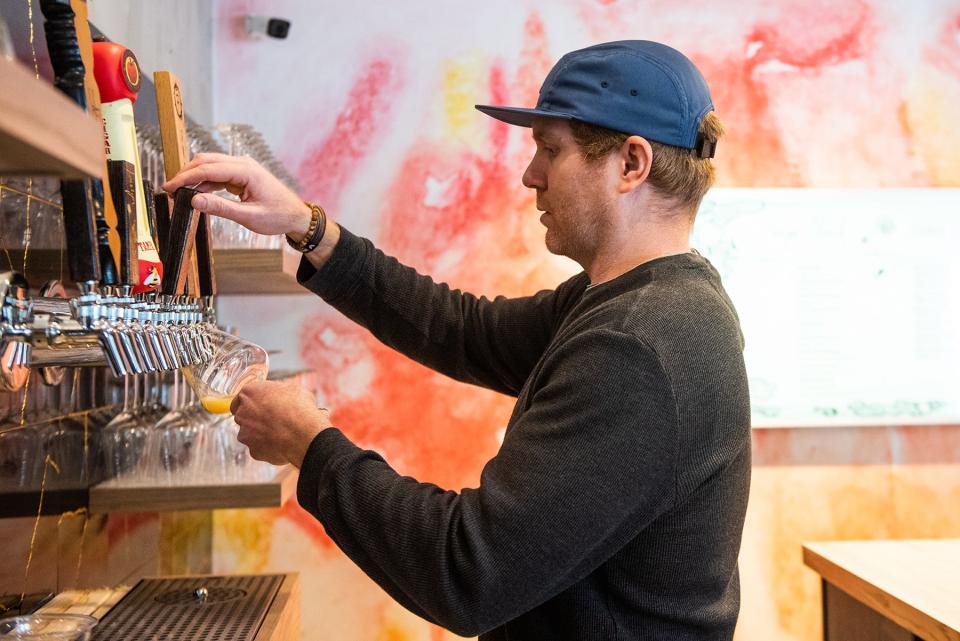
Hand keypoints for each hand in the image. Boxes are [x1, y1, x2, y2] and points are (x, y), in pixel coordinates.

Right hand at [161, 153, 311, 236]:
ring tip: (178, 194)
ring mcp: (241, 168)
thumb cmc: (278, 216)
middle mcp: (243, 164)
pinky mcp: (240, 175)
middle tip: (169, 190)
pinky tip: (194, 194)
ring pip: (210, 166)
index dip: (185, 178)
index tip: (169, 188)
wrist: (295, 216)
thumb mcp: (248, 216)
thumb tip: (193, 201)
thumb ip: (220, 208)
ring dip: (193, 178)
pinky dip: (204, 182)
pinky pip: (217, 174)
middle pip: (205, 161)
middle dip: (185, 174)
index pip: (208, 169)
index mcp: (246, 171)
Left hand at [230, 379, 332, 466]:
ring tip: (281, 432)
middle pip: (243, 416)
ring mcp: (246, 434)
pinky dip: (268, 446)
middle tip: (274, 418)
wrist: (304, 434)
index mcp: (249, 394)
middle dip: (255, 418)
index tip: (261, 405)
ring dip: (261, 433)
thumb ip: (277, 392)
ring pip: (250, 434)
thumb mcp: (291, 389)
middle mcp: (242, 413)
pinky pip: (259, 448)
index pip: (240, 398)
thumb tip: (280, 394)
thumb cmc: (299, 409)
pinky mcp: (253, 451)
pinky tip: (283, 442)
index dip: (252, 402)